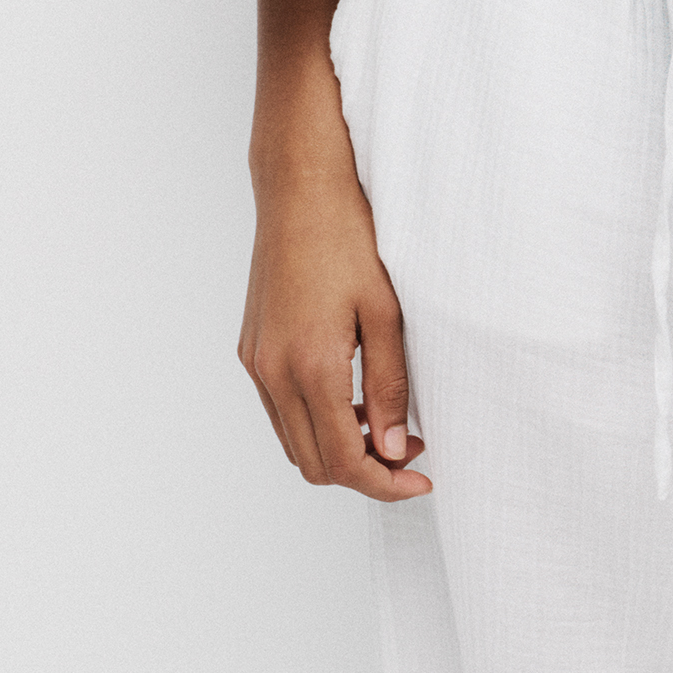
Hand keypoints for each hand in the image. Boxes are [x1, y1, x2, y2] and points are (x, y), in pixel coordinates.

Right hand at [239, 163, 433, 499]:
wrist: (299, 188)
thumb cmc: (348, 236)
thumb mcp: (385, 311)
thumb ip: (388, 386)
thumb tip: (391, 449)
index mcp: (309, 366)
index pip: (343, 461)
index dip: (385, 484)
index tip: (421, 479)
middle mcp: (272, 373)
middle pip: (314, 463)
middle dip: (364, 472)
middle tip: (410, 451)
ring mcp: (255, 362)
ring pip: (294, 442)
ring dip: (337, 449)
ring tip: (384, 425)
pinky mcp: (250, 348)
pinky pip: (280, 410)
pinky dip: (314, 422)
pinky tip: (350, 398)